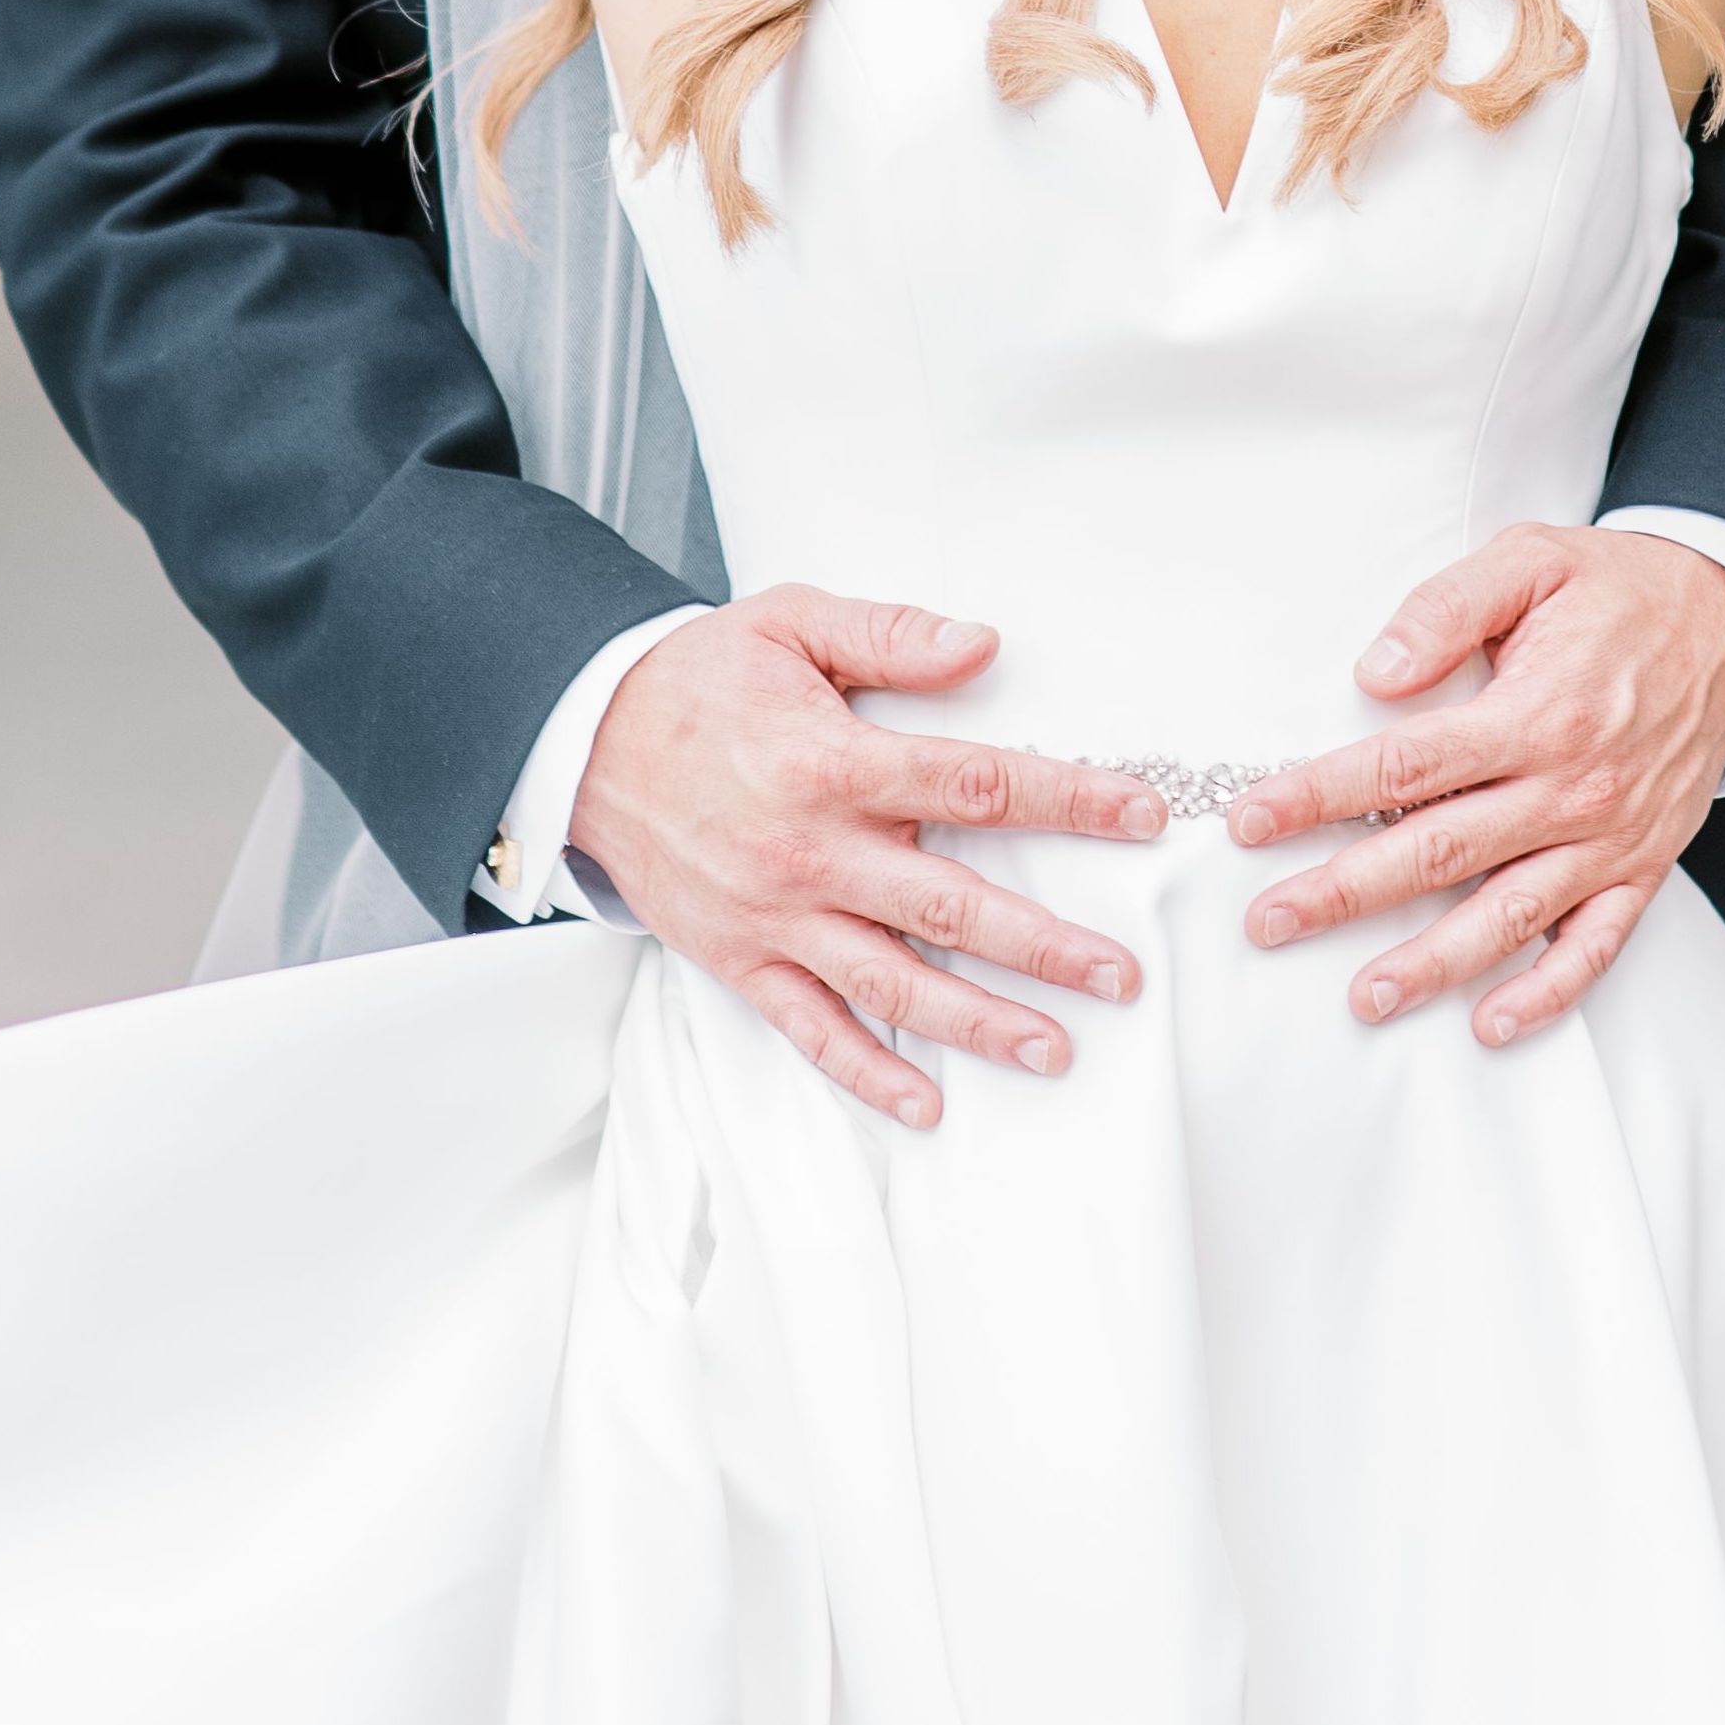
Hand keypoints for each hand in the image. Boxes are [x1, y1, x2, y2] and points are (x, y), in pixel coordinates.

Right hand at [568, 589, 1164, 1131]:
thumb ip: (891, 634)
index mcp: (832, 760)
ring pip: (892, 983)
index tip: (1141, 814)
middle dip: (1043, 944)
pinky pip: (811, 1027)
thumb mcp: (790, 620)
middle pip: (949, 903)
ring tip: (1055, 1048)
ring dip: (978, 1022)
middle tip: (1119, 974)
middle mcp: (809, 849)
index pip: (975, 782)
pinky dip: (866, 1074)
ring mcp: (775, 915)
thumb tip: (982, 645)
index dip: (1068, 798)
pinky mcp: (741, 959)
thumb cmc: (698, 680)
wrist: (582, 741)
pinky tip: (926, 1104)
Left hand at [1230, 529, 1724, 1046]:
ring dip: (1432, 963)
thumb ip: (1446, 610)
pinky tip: (1491, 1023)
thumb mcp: (1529, 561)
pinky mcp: (1644, 865)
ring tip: (1364, 997)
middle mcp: (1569, 787)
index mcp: (1533, 713)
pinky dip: (1546, 993)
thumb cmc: (1617, 588)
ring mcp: (1609, 836)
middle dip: (1342, 894)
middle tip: (1269, 923)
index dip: (1318, 797)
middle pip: (1436, 853)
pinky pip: (1594, 945)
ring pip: (1507, 916)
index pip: (1402, 769)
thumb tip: (1373, 673)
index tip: (1250, 821)